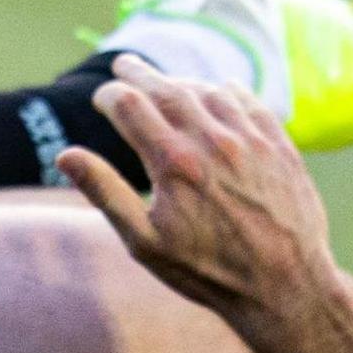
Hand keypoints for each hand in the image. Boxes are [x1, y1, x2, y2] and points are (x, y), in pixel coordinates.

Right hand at [55, 60, 346, 326]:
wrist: (286, 287)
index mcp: (173, 163)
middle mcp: (212, 142)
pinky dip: (228, 91)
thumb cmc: (209, 272)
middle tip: (124, 65)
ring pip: (208, 91)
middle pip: (167, 89)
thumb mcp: (145, 243)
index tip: (101, 99)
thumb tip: (66, 156)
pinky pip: (250, 103)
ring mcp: (250, 141)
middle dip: (139, 74)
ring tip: (166, 84)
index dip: (109, 96)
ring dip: (181, 82)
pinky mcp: (280, 147)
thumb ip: (106, 193)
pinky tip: (219, 91)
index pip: (129, 106)